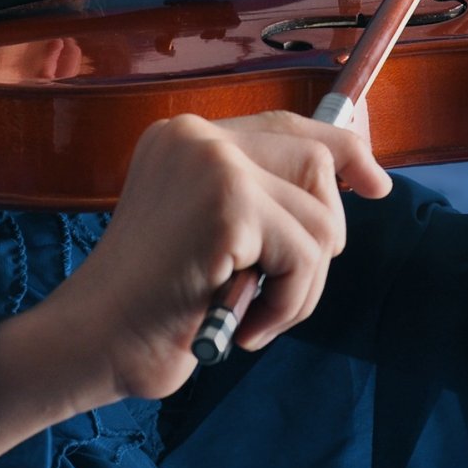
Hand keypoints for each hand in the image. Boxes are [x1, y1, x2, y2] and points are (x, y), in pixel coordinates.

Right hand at [35, 109, 392, 404]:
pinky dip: (289, 303)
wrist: (92, 343)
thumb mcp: (212, 235)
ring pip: (321, 218)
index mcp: (186, 138)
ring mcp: (213, 166)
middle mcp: (198, 137)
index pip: (290, 124)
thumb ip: (265, 200)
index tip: (376, 184)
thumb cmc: (150, 305)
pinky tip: (242, 323)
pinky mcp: (229, 206)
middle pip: (318, 165)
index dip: (343, 150)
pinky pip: (306, 256)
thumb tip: (362, 179)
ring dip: (301, 285)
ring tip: (250, 312)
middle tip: (278, 290)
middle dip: (319, 238)